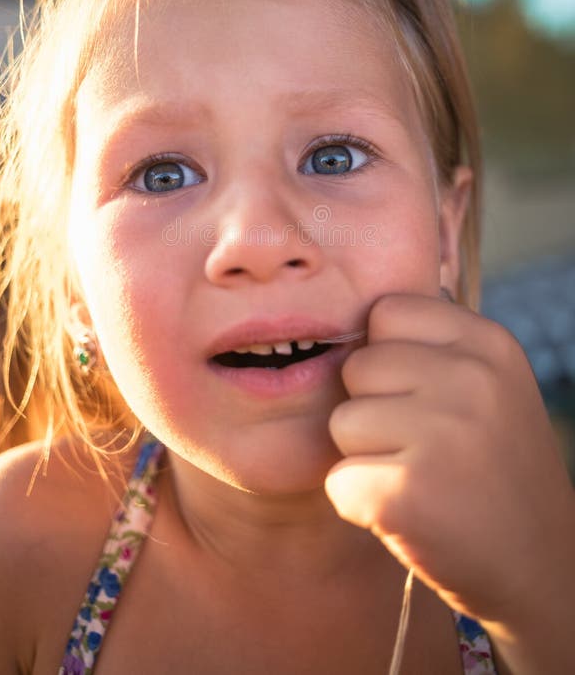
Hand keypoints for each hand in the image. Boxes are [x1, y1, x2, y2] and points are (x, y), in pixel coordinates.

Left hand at [324, 293, 574, 627]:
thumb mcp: (488, 384)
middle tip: (422, 449)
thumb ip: (430, 346)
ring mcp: (441, 435)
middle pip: (356, 366)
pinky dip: (359, 504)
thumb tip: (349, 318)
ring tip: (419, 479)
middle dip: (372, 408)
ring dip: (365, 457)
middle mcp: (470, 379)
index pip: (386, 311)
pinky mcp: (407, 494)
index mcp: (488, 342)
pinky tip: (409, 515)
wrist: (541, 567)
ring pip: (341, 422)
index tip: (419, 397)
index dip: (387, 357)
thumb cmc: (492, 467)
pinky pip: (337, 480)